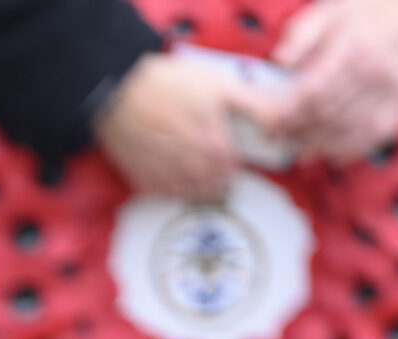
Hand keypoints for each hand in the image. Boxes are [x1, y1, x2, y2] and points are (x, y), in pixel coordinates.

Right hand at [94, 53, 286, 200]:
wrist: (118, 91)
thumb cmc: (170, 84)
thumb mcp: (222, 86)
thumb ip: (256, 107)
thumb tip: (279, 127)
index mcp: (218, 151)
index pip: (236, 171)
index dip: (235, 161)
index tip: (230, 154)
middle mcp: (196, 172)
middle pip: (216, 188)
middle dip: (219, 178)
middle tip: (214, 165)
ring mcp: (169, 179)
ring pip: (192, 196)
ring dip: (198, 187)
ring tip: (196, 172)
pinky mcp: (145, 181)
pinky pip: (165, 195)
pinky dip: (171, 188)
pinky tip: (171, 173)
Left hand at [269, 0, 397, 162]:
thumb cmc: (369, 14)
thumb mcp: (331, 11)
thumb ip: (302, 34)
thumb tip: (279, 60)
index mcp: (356, 45)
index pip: (314, 91)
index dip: (287, 112)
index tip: (268, 121)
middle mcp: (378, 73)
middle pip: (327, 114)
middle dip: (295, 129)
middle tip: (275, 134)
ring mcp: (392, 96)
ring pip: (345, 131)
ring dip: (315, 143)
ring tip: (293, 145)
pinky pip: (367, 139)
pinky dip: (343, 149)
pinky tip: (324, 151)